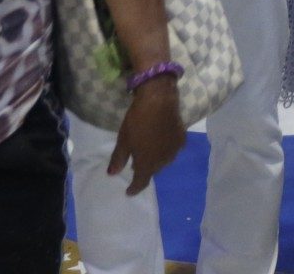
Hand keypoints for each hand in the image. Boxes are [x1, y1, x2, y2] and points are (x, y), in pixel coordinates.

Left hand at [109, 80, 185, 196]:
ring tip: (148, 151)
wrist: (159, 101)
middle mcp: (163, 162)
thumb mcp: (123, 140)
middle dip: (144, 169)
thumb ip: (118, 159)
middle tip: (136, 163)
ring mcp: (174, 151)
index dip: (134, 189)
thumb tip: (112, 174)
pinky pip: (171, 150)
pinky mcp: (181, 139)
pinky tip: (161, 141)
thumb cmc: (137, 122)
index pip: (140, 182)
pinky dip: (165, 149)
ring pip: (163, 161)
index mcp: (147, 164)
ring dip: (155, 159)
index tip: (128, 192)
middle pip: (153, 171)